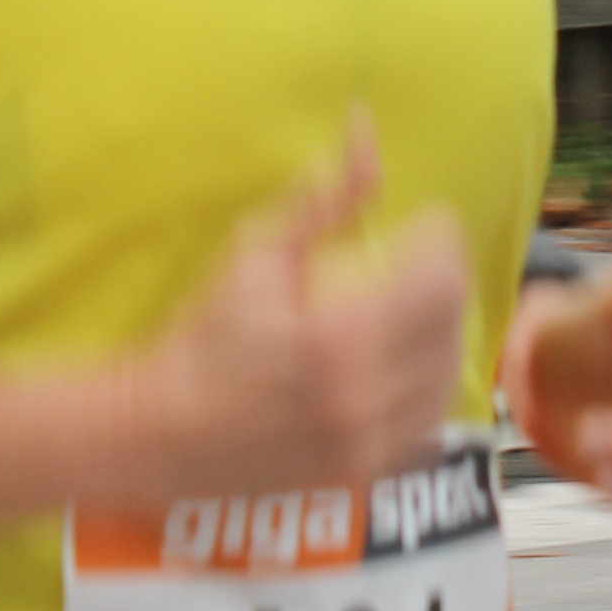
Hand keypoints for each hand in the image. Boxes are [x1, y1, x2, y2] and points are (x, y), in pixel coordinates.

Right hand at [132, 118, 470, 499]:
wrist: (158, 435)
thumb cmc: (200, 340)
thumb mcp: (253, 253)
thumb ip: (321, 200)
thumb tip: (365, 137)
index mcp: (339, 338)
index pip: (441, 279)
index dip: (442, 237)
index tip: (423, 222)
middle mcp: (364, 397)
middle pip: (453, 325)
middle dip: (447, 279)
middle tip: (420, 259)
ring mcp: (367, 443)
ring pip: (447, 376)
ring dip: (441, 333)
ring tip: (411, 310)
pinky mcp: (363, 473)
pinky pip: (426, 423)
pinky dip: (424, 386)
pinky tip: (400, 364)